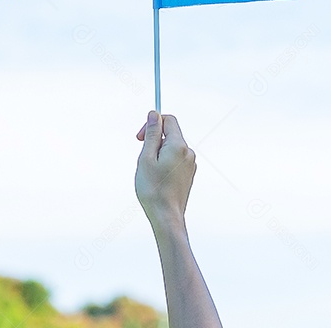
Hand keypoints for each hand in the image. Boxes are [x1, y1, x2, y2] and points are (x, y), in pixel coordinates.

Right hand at [135, 111, 196, 231]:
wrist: (166, 217)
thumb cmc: (153, 189)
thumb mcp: (146, 158)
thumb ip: (151, 134)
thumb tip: (154, 114)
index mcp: (179, 146)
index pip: (169, 120)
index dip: (153, 123)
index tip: (140, 137)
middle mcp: (188, 153)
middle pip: (170, 134)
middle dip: (153, 140)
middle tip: (142, 158)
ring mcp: (190, 164)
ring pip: (171, 148)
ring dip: (158, 153)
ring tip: (149, 172)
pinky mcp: (188, 174)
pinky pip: (175, 159)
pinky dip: (164, 163)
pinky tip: (157, 178)